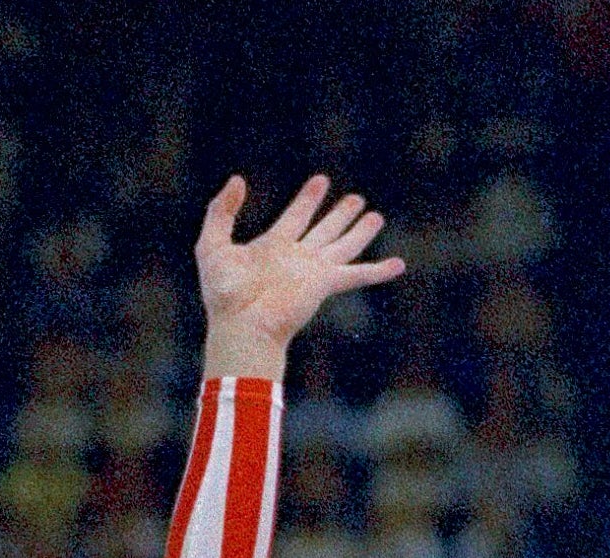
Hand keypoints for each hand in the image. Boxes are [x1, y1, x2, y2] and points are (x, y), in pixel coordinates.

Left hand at [197, 174, 402, 377]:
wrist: (241, 324)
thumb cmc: (223, 293)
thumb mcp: (211, 244)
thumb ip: (221, 211)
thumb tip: (239, 181)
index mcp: (272, 248)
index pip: (295, 217)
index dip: (308, 199)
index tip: (321, 182)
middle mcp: (296, 258)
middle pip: (324, 230)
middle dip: (339, 214)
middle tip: (356, 199)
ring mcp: (312, 272)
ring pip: (343, 245)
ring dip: (359, 231)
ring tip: (376, 217)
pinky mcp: (325, 283)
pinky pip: (358, 274)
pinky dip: (379, 271)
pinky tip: (399, 265)